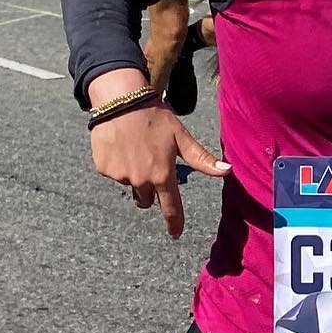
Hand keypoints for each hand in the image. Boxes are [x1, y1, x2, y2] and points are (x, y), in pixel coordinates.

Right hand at [89, 103, 229, 237]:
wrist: (120, 99)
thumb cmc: (155, 116)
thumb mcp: (181, 137)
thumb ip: (202, 159)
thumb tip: (228, 171)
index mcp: (162, 175)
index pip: (171, 208)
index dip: (174, 222)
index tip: (176, 233)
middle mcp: (140, 180)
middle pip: (147, 199)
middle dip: (150, 189)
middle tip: (151, 164)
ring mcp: (119, 176)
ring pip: (130, 185)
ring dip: (133, 174)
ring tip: (135, 149)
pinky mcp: (103, 168)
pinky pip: (113, 173)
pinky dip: (117, 164)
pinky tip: (120, 145)